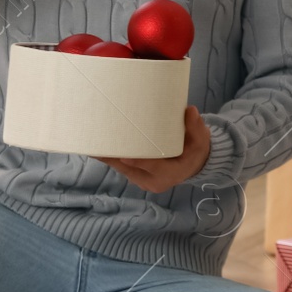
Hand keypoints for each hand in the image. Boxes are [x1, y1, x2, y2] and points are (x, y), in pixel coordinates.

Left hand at [94, 106, 211, 194]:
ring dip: (107, 157)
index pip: (152, 167)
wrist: (193, 164)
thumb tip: (190, 110)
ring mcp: (142, 179)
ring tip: (91, 143)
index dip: (137, 161)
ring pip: (121, 168)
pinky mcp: (135, 175)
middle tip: (96, 144)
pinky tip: (96, 148)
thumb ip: (196, 126)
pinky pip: (120, 167)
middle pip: (129, 168)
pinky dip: (109, 157)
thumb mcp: (200, 139)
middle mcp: (153, 181)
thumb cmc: (195, 150)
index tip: (123, 155)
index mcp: (170, 173)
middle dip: (113, 157)